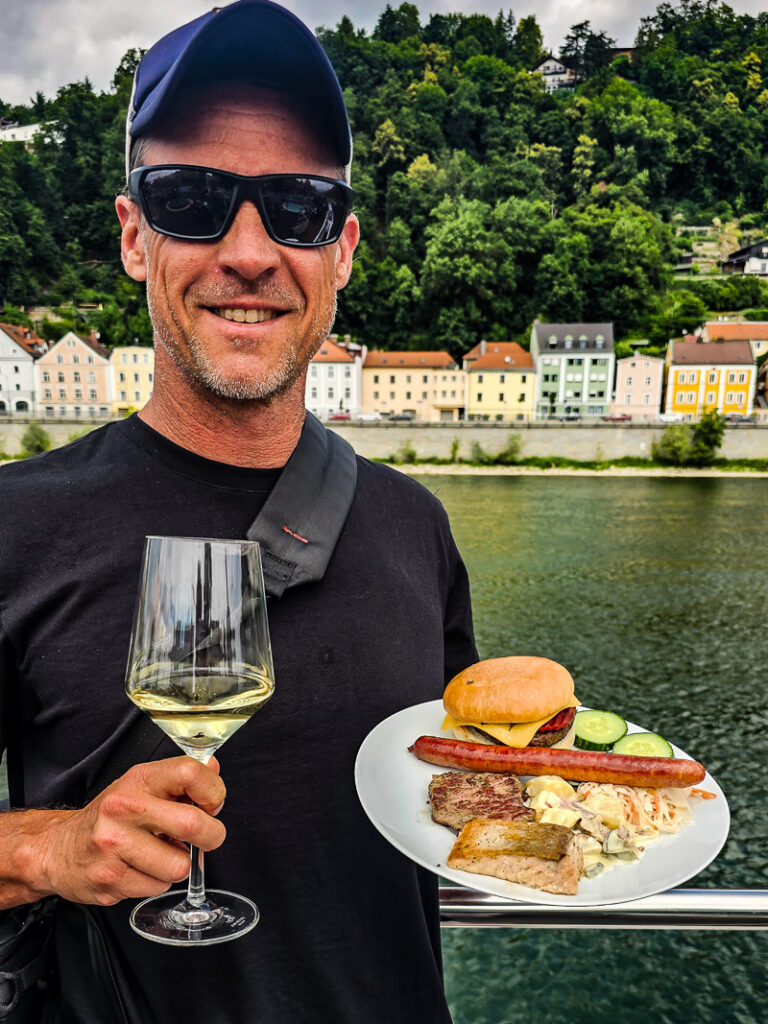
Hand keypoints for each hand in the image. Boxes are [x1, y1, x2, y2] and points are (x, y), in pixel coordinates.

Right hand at [34, 756, 226, 906]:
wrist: (58, 848)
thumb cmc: (110, 816)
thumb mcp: (141, 785)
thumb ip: (180, 778)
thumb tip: (214, 768)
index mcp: (139, 780)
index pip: (190, 772)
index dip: (213, 791)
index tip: (212, 804)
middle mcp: (124, 809)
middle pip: (193, 824)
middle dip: (211, 836)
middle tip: (205, 836)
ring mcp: (114, 845)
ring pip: (179, 865)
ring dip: (178, 864)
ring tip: (160, 853)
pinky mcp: (110, 879)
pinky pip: (159, 887)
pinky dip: (157, 881)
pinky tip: (140, 868)